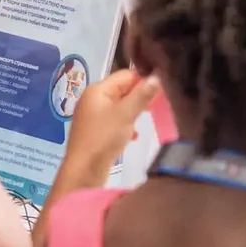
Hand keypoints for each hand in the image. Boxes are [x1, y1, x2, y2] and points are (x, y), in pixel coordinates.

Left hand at [63, 69, 161, 185]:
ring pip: (120, 107)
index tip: (161, 91)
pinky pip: (114, 122)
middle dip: (139, 98)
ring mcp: (92, 115)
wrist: (83, 170)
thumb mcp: (126, 114)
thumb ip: (142, 95)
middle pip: (122, 90)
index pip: (126, 76)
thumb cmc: (103, 138)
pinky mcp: (95, 131)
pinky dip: (125, 126)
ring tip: (145, 121)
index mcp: (97, 89)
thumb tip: (157, 76)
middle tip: (157, 107)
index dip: (144, 81)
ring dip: (133, 113)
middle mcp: (93, 98)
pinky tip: (133, 136)